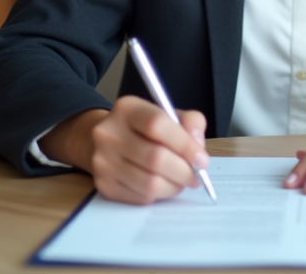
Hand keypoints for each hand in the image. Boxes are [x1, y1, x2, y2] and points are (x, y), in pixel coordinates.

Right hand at [39, 96, 208, 204]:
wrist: (105, 143)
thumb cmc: (144, 129)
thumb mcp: (167, 114)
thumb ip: (190, 122)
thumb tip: (197, 145)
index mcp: (127, 109)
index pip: (157, 124)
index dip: (184, 144)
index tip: (202, 159)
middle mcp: (109, 133)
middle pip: (155, 158)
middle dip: (183, 171)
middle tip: (196, 176)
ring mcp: (103, 161)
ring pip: (150, 183)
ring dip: (174, 186)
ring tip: (181, 181)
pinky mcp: (104, 185)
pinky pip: (141, 197)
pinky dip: (159, 195)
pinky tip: (163, 185)